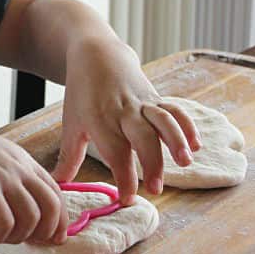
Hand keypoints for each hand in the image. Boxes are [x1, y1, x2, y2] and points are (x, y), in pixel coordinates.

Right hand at [0, 108, 69, 244]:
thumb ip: (9, 175)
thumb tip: (22, 205)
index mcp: (22, 160)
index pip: (55, 192)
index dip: (59, 220)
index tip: (52, 238)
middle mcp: (17, 167)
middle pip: (51, 207)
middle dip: (44, 233)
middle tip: (23, 241)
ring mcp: (1, 177)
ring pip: (29, 219)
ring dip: (13, 236)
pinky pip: (3, 224)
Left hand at [52, 38, 201, 203]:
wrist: (96, 55)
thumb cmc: (82, 94)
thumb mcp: (71, 123)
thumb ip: (69, 156)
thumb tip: (58, 185)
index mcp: (99, 120)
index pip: (114, 152)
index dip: (123, 176)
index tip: (127, 198)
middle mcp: (122, 111)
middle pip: (141, 137)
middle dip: (151, 163)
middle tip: (156, 189)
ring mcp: (141, 102)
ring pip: (162, 120)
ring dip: (176, 140)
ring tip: (186, 162)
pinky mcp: (155, 96)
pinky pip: (174, 109)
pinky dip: (187, 126)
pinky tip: (196, 145)